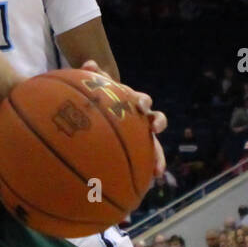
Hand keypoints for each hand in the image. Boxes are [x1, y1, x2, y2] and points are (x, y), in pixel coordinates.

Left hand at [79, 60, 166, 177]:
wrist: (104, 110)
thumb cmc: (101, 98)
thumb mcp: (96, 87)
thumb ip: (93, 77)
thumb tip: (89, 63)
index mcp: (133, 103)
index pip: (142, 101)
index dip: (143, 103)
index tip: (141, 107)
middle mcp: (142, 119)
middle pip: (156, 120)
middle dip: (158, 124)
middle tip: (154, 129)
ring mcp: (142, 136)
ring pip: (156, 146)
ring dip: (158, 157)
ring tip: (157, 170)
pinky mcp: (140, 152)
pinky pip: (146, 162)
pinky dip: (147, 171)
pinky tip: (145, 183)